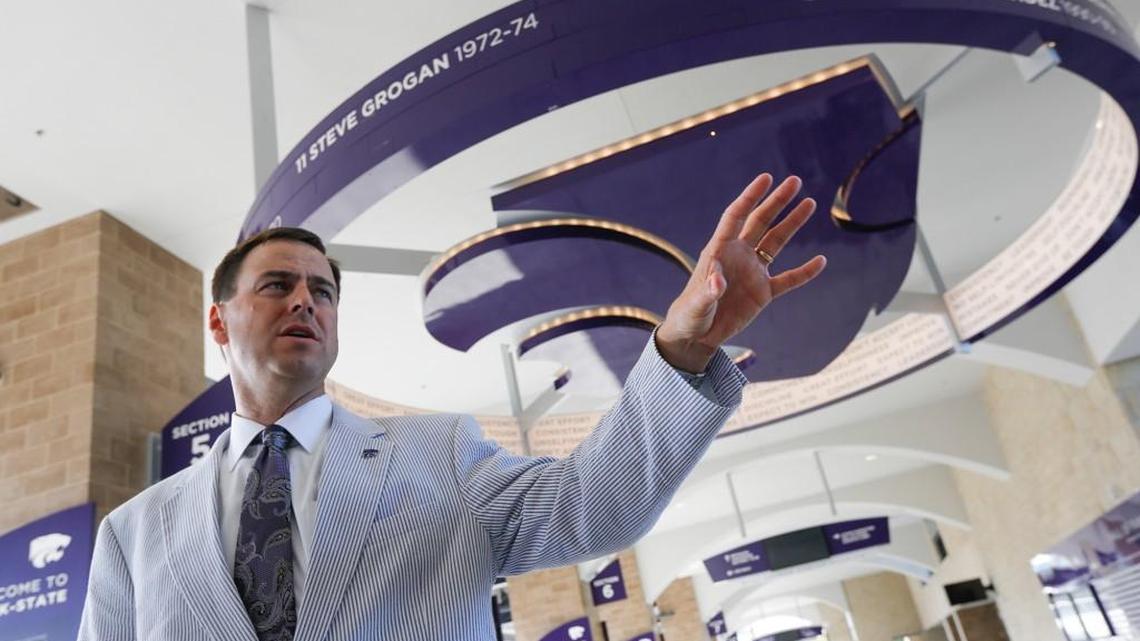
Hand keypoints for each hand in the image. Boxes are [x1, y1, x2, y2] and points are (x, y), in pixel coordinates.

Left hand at [656, 173, 826, 372]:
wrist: (697, 335)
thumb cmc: (690, 314)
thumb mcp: (696, 304)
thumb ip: (707, 292)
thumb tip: (717, 283)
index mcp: (719, 251)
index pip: (736, 216)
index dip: (750, 197)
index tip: (766, 178)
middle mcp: (738, 256)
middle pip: (760, 222)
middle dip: (777, 201)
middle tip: (795, 181)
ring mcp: (753, 272)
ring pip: (776, 243)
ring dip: (792, 224)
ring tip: (809, 203)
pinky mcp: (763, 293)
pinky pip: (788, 280)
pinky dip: (804, 272)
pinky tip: (821, 261)